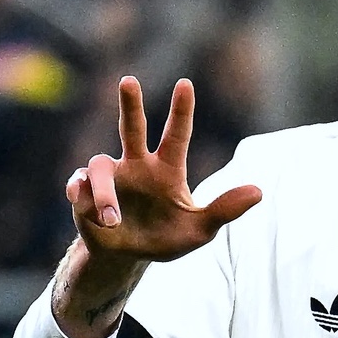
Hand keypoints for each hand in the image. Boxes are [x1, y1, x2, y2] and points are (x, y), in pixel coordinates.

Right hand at [66, 77, 261, 262]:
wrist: (130, 257)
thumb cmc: (168, 237)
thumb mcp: (200, 229)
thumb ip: (225, 209)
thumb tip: (259, 192)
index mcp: (167, 170)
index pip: (177, 134)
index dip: (181, 110)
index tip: (185, 83)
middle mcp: (138, 165)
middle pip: (132, 127)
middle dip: (130, 104)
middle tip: (129, 80)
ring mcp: (111, 178)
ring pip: (100, 166)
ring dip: (105, 193)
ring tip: (113, 220)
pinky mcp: (84, 193)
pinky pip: (78, 185)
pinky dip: (81, 194)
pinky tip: (84, 204)